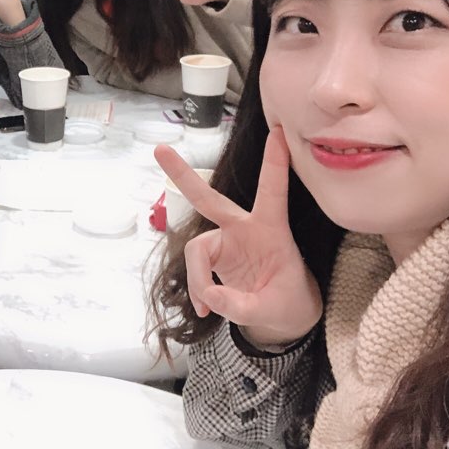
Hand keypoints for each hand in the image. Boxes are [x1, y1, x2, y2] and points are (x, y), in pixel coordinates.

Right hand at [154, 127, 322, 347]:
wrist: (284, 315)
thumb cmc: (289, 303)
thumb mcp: (274, 310)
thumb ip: (242, 305)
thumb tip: (208, 296)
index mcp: (271, 231)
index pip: (272, 192)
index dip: (274, 163)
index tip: (278, 132)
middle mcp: (244, 228)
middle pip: (209, 199)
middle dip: (184, 175)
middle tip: (160, 150)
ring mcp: (226, 241)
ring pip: (197, 249)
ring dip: (198, 279)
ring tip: (206, 306)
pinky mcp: (215, 255)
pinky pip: (195, 268)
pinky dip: (197, 288)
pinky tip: (205, 307)